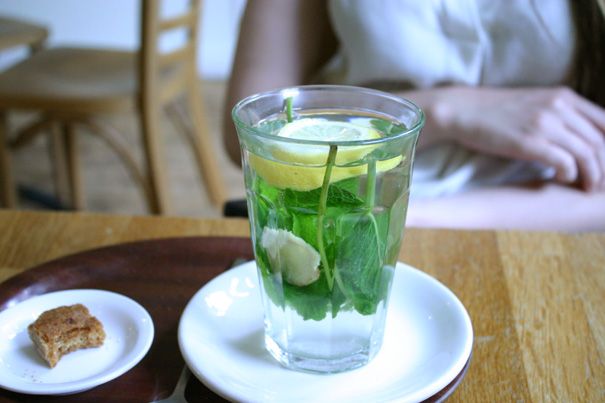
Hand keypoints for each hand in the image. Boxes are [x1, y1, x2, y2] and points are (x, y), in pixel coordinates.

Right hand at [433, 86, 604, 191]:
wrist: (462, 110)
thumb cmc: (495, 112)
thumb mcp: (534, 103)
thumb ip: (559, 114)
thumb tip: (578, 136)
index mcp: (564, 97)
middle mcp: (559, 107)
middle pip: (601, 140)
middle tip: (602, 185)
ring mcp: (545, 124)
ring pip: (588, 153)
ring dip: (592, 176)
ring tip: (587, 188)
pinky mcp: (529, 142)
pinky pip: (565, 162)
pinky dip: (568, 175)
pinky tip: (560, 179)